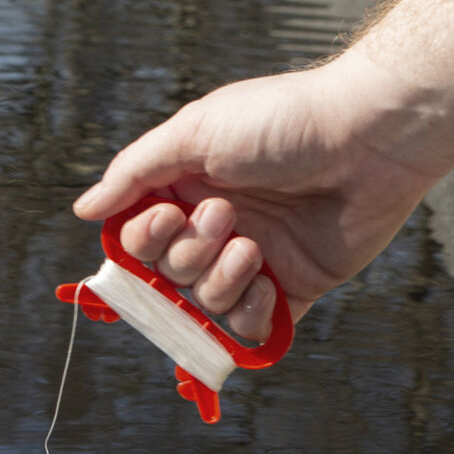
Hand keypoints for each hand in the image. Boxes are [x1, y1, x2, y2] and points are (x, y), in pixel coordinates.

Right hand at [73, 57, 438, 339]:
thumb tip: (83, 210)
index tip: (167, 218)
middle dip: (188, 256)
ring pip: (203, 305)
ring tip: (254, 247)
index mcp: (184, 195)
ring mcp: (248, 264)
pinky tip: (269, 281)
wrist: (369, 138)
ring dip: (220, 282)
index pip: (137, 243)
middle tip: (226, 216)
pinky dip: (249, 315)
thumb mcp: (194, 132)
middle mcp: (211, 232)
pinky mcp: (287, 291)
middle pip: (166, 278)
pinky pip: (247, 330)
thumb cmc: (282, 123)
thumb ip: (133, 173)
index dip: (142, 245)